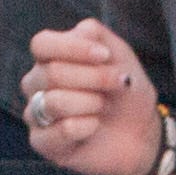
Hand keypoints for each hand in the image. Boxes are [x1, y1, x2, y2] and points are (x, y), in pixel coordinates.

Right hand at [19, 21, 165, 174]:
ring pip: (54, 102)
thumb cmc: (124, 92)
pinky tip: (95, 126)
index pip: (42, 44)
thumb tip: (77, 32)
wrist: (139, 133)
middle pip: (52, 73)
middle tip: (119, 82)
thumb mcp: (118, 55)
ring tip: (104, 107)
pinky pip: (62, 129)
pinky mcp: (42, 142)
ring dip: (91, 102)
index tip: (105, 55)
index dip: (73, 48)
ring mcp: (35, 113)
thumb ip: (95, 34)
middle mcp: (36, 84)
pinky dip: (87, 126)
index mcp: (49, 59)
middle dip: (94, 77)